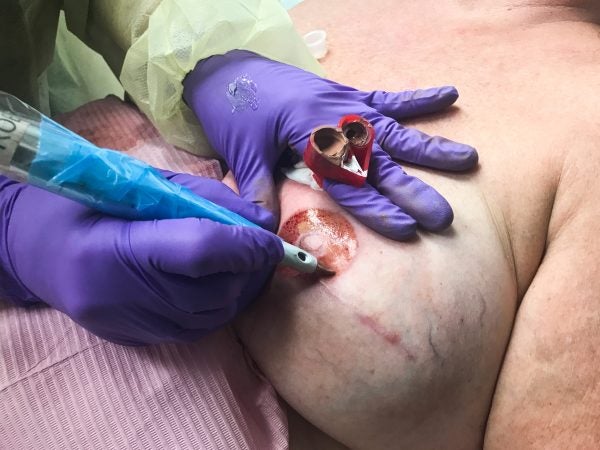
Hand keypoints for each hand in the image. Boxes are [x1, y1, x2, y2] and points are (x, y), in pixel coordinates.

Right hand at [0, 172, 282, 344]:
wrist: (35, 248)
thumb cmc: (86, 202)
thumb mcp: (141, 183)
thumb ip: (203, 199)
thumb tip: (261, 219)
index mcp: (113, 245)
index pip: (198, 251)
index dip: (245, 245)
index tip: (272, 239)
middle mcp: (119, 295)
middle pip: (212, 292)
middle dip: (249, 271)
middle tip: (264, 250)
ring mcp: (125, 324)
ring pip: (210, 317)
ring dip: (239, 291)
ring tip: (246, 265)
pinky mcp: (133, 338)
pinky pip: (194, 330)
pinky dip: (218, 306)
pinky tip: (218, 284)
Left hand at [184, 50, 477, 239]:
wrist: (228, 69)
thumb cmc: (233, 111)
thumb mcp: (242, 152)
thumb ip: (259, 190)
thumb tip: (267, 233)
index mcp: (310, 138)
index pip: (349, 182)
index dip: (377, 208)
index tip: (406, 229)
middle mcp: (337, 121)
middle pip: (381, 162)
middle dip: (412, 190)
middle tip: (442, 216)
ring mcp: (346, 105)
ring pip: (395, 131)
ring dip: (431, 148)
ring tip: (469, 159)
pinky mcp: (347, 94)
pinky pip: (388, 97)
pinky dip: (418, 99)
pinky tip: (450, 94)